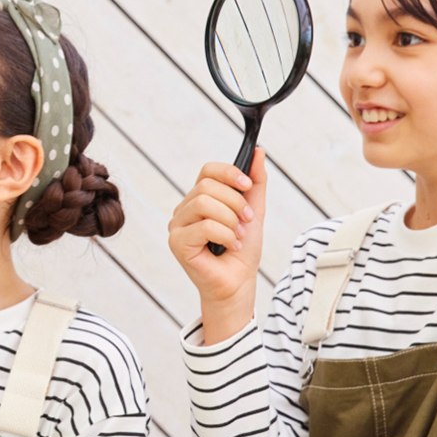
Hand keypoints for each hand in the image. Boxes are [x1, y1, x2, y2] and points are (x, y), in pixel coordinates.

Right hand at [168, 148, 266, 345]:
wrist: (239, 282)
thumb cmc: (241, 251)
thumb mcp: (254, 211)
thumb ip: (255, 183)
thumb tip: (259, 153)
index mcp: (199, 199)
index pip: (208, 171)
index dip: (230, 173)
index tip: (247, 186)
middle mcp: (184, 210)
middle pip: (207, 187)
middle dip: (235, 203)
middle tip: (246, 221)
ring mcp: (177, 226)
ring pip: (203, 204)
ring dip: (230, 220)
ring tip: (236, 236)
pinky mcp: (177, 243)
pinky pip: (203, 226)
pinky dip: (224, 235)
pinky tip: (229, 246)